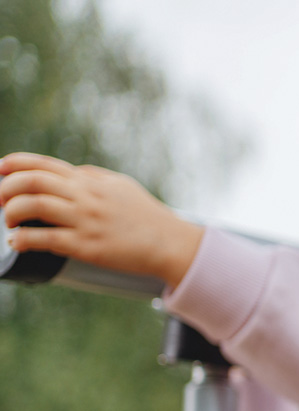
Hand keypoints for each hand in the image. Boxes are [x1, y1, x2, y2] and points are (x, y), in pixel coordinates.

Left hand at [0, 152, 203, 288]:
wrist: (170, 243)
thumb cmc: (149, 217)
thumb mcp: (122, 186)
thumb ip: (94, 177)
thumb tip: (71, 173)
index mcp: (91, 182)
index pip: (44, 164)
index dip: (14, 164)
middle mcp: (86, 197)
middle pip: (32, 181)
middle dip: (6, 189)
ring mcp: (86, 221)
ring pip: (34, 206)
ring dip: (11, 212)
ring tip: (9, 222)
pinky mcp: (88, 246)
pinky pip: (46, 239)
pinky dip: (24, 240)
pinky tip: (17, 242)